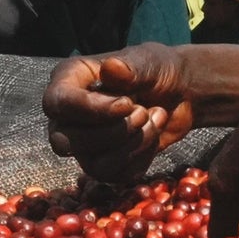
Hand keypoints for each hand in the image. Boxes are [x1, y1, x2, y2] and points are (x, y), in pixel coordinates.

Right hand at [44, 43, 193, 180]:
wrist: (181, 92)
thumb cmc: (157, 70)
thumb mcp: (149, 62)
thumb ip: (130, 67)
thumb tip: (110, 68)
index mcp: (70, 79)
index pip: (57, 102)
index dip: (88, 109)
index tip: (126, 103)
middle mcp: (68, 114)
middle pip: (64, 141)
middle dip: (112, 132)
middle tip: (142, 112)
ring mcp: (83, 143)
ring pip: (91, 164)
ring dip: (130, 145)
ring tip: (153, 118)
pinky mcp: (104, 163)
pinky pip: (114, 175)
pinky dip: (140, 157)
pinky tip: (154, 133)